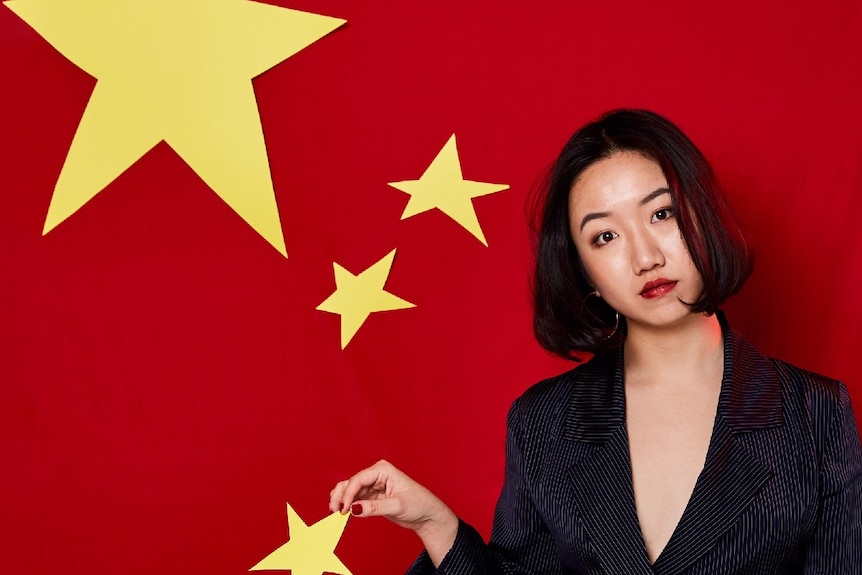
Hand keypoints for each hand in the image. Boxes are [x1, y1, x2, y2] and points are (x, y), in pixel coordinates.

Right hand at [329, 460, 457, 564]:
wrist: (427, 515)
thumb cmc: (418, 505)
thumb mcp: (397, 506)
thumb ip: (374, 507)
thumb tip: (354, 509)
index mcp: (382, 470)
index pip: (358, 479)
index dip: (348, 494)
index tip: (343, 510)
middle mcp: (375, 475)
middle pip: (350, 483)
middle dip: (340, 496)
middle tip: (334, 512)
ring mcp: (372, 485)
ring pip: (349, 490)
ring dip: (340, 501)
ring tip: (335, 514)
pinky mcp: (371, 496)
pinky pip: (354, 499)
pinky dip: (346, 506)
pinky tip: (342, 514)